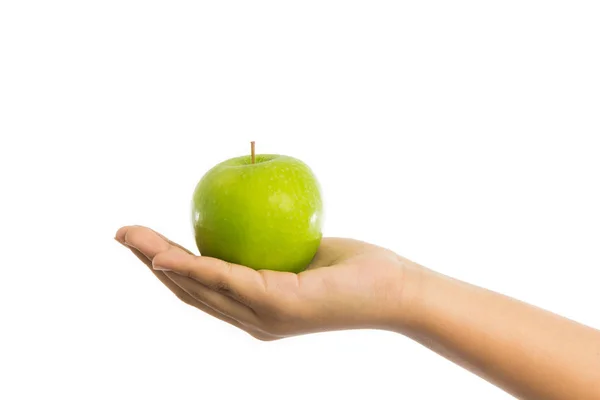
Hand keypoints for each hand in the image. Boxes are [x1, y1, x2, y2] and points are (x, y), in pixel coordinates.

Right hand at [115, 225, 419, 339]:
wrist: (396, 291)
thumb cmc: (354, 268)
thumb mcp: (303, 252)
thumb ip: (273, 247)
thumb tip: (254, 216)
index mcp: (256, 307)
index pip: (202, 288)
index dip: (167, 267)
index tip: (143, 241)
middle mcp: (253, 319)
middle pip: (190, 291)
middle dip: (151, 263)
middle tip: (122, 235)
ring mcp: (264, 317)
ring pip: (200, 288)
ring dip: (161, 264)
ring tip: (132, 240)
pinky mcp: (279, 306)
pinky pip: (230, 281)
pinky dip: (196, 268)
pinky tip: (170, 255)